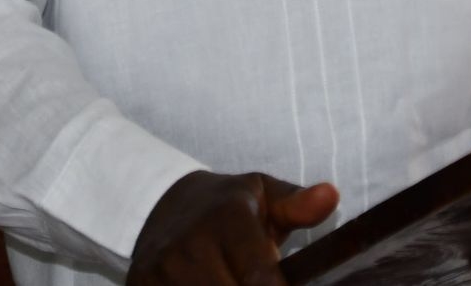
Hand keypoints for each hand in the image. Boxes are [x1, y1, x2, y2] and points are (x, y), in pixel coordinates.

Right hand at [127, 169, 338, 285]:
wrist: (160, 205)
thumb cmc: (225, 205)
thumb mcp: (263, 194)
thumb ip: (297, 204)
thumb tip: (331, 196)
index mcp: (226, 219)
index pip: (260, 280)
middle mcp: (189, 245)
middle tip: (259, 283)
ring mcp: (160, 270)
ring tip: (235, 281)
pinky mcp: (140, 285)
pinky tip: (213, 285)